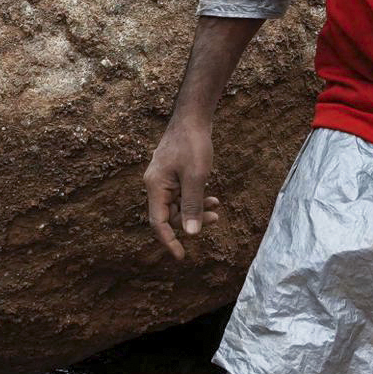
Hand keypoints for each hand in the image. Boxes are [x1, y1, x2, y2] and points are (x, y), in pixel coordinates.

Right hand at [144, 107, 221, 259]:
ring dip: (197, 209)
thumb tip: (191, 234)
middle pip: (171, 215)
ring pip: (179, 205)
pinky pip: (182, 194)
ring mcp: (164, 179)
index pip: (158, 223)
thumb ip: (192, 205)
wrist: (193, 117)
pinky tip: (213, 198)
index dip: (169, 241)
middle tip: (215, 219)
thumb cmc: (193, 144)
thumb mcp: (196, 176)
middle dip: (192, 221)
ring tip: (217, 208)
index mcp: (156, 187)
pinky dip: (197, 198)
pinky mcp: (173, 174)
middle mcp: (156, 185)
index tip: (181, 256)